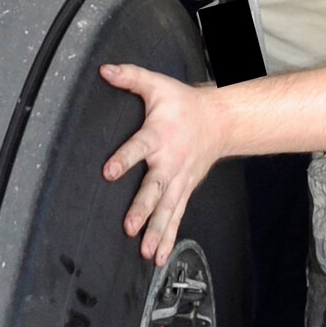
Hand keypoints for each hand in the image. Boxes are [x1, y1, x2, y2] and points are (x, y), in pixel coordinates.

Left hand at [100, 63, 224, 265]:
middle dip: (143, 208)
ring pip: (168, 209)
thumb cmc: (184, 105)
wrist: (220, 121)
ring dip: (157, 231)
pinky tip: (159, 256)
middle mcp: (170, 162)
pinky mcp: (184, 190)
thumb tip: (104, 70)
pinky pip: (176, 217)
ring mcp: (179, 180)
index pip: (139, 147)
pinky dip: (168, 237)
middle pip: (155, 188)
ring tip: (146, 251)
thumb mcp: (156, 85)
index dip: (124, 159)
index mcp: (159, 136)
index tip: (109, 172)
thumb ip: (130, 77)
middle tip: (130, 226)